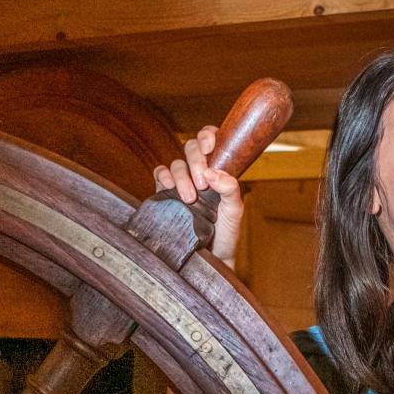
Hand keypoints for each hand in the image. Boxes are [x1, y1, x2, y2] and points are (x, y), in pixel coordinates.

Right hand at [151, 126, 243, 266]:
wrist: (212, 257)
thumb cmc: (226, 233)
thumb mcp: (235, 210)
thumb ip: (230, 188)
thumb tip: (213, 172)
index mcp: (219, 169)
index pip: (211, 140)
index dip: (208, 135)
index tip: (211, 147)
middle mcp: (200, 172)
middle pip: (191, 148)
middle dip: (196, 161)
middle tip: (203, 184)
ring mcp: (183, 182)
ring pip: (176, 163)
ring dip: (182, 176)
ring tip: (190, 198)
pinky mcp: (167, 194)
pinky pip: (159, 175)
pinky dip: (163, 177)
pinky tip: (170, 189)